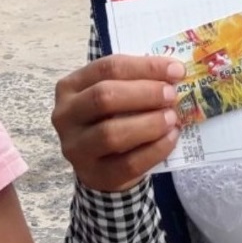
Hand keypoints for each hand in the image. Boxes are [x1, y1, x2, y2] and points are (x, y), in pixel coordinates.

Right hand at [53, 55, 184, 191]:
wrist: (100, 165)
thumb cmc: (110, 119)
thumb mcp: (114, 94)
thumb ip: (136, 81)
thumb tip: (174, 72)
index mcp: (70, 87)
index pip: (107, 68)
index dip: (145, 67)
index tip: (176, 70)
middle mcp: (65, 115)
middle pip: (104, 97)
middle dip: (145, 93)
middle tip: (171, 95)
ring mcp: (76, 148)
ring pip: (112, 133)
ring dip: (149, 123)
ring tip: (172, 118)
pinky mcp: (94, 175)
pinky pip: (128, 163)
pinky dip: (155, 149)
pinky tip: (171, 138)